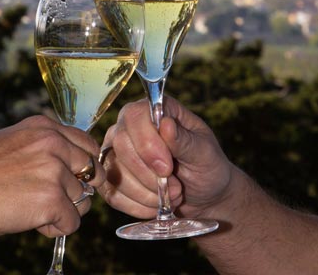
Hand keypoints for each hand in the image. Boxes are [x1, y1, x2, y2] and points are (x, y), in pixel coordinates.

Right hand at [0, 115, 104, 237]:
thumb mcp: (13, 140)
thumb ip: (44, 144)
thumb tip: (74, 161)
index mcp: (45, 127)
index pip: (88, 145)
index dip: (85, 167)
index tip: (75, 179)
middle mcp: (53, 144)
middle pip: (92, 173)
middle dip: (77, 190)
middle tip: (53, 198)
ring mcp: (54, 172)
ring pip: (82, 200)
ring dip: (62, 210)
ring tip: (31, 208)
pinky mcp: (51, 200)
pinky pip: (72, 222)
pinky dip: (55, 228)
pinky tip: (32, 221)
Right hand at [99, 96, 233, 218]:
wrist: (204, 195)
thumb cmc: (207, 167)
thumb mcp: (204, 153)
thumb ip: (184, 140)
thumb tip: (166, 124)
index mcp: (156, 111)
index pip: (135, 116)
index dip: (147, 143)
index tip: (167, 168)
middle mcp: (130, 126)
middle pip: (120, 144)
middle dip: (147, 174)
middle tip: (175, 188)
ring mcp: (117, 152)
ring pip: (113, 171)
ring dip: (145, 193)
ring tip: (170, 196)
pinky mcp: (110, 177)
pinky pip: (111, 193)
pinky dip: (137, 206)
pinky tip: (156, 205)